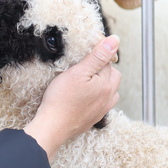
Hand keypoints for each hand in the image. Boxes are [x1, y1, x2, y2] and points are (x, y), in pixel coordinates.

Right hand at [24, 35, 120, 159]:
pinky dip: (97, 97)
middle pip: (113, 76)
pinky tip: (85, 97)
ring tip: (86, 81)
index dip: (97, 54)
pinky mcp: (94, 118)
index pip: (108, 61)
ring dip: (103, 84)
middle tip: (85, 67)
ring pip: (110, 91)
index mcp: (106, 84)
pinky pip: (102, 104)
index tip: (85, 54)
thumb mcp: (78, 72)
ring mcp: (102, 110)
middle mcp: (108, 98)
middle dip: (103, 68)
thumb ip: (97, 56)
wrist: (53, 126)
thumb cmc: (61, 100)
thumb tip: (114, 41)